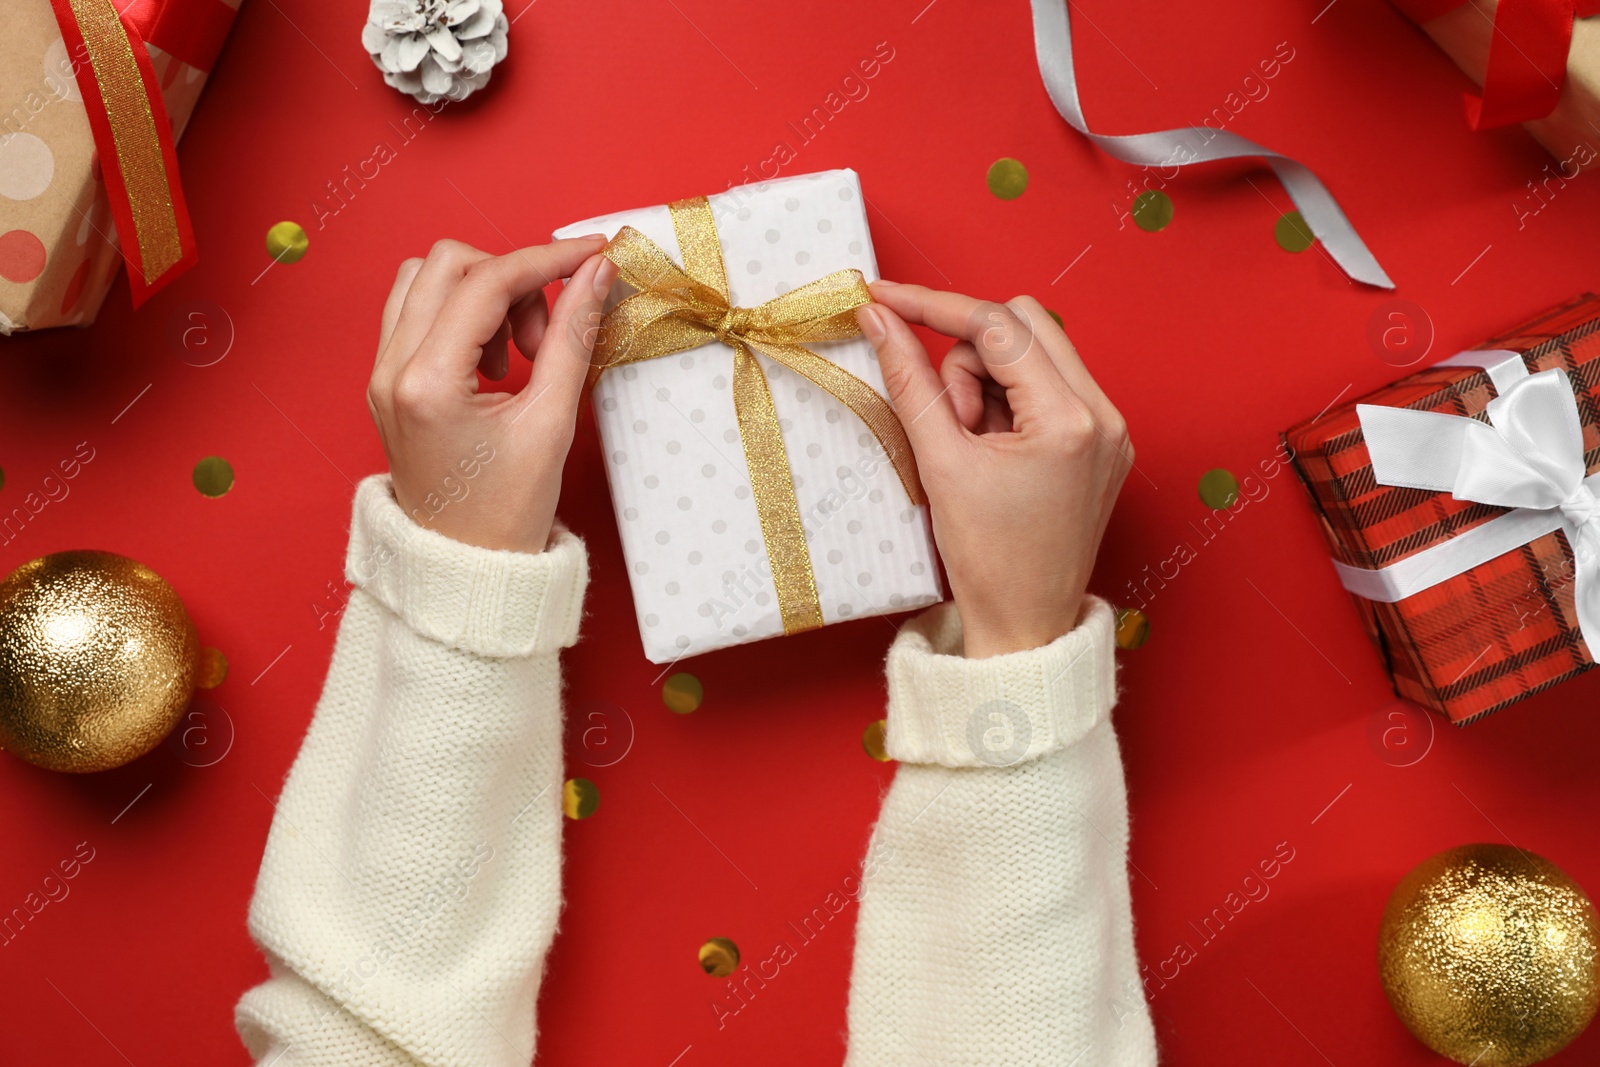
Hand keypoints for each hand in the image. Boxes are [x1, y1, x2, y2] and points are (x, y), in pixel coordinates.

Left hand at [368, 236, 617, 552]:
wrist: (464, 569)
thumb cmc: (507, 514)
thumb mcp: (552, 423)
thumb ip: (573, 337)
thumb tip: (597, 273)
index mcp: (427, 383)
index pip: (487, 282)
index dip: (548, 259)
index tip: (594, 256)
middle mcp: (390, 370)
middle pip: (448, 263)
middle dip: (512, 279)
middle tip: (547, 333)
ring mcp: (380, 374)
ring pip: (426, 279)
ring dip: (482, 293)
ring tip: (519, 351)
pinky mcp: (387, 381)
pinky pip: (417, 312)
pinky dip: (462, 315)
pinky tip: (495, 362)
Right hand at [856, 283, 1133, 657]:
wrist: (1025, 625)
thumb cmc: (986, 560)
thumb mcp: (939, 463)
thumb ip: (909, 380)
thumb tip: (878, 319)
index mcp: (1070, 420)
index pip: (997, 325)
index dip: (933, 306)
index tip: (885, 300)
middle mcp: (1104, 414)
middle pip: (1023, 322)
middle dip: (969, 354)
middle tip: (948, 416)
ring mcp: (1110, 428)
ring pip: (1034, 351)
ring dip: (988, 380)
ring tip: (972, 446)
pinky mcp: (1103, 441)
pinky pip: (1048, 386)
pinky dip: (1009, 402)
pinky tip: (993, 450)